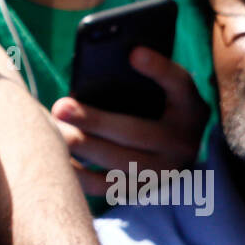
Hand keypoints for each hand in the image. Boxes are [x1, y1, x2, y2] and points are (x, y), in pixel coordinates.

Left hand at [52, 47, 207, 196]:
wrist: (173, 152)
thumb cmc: (157, 107)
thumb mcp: (163, 89)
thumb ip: (143, 75)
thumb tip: (110, 61)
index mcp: (189, 107)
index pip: (179, 83)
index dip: (158, 68)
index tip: (134, 53)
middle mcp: (183, 142)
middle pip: (136, 133)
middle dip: (95, 121)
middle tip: (60, 108)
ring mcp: (163, 172)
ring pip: (119, 163)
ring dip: (83, 147)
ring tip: (54, 132)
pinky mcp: (141, 191)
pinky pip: (105, 186)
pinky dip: (79, 174)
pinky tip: (58, 158)